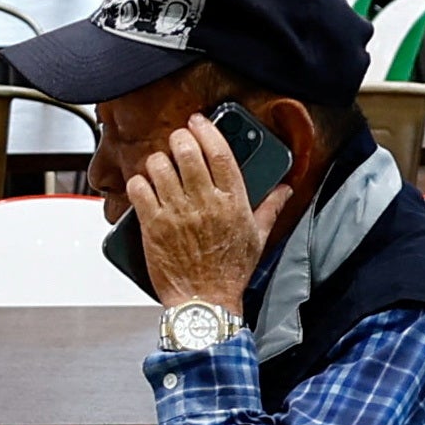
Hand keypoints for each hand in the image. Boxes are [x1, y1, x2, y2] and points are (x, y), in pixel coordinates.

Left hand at [124, 114, 284, 315]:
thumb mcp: (258, 238)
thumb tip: (285, 188)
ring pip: (160, 166)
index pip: (219, 152)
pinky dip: (139, 182)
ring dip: (158, 160)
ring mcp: (177, 214)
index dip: (206, 130)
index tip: (198, 121)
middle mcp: (204, 203)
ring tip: (161, 167)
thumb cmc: (230, 272)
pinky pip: (139, 189)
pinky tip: (145, 187)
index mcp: (232, 202)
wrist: (205, 303)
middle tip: (177, 142)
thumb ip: (271, 207)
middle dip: (179, 139)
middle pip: (186, 151)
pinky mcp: (154, 226)